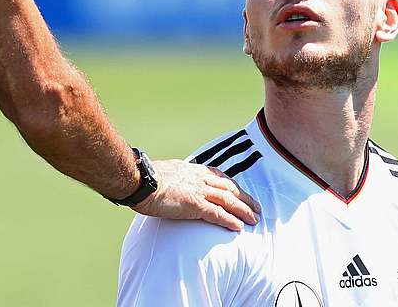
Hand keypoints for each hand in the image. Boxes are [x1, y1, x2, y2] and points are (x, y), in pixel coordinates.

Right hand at [132, 159, 260, 230]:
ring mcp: (198, 191)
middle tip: (257, 208)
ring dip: (243, 210)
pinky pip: (217, 214)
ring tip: (254, 219)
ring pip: (228, 201)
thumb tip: (174, 179)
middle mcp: (200, 178)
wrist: (140, 181)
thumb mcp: (166, 171)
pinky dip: (230, 220)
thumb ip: (176, 176)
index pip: (220, 177)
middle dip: (245, 198)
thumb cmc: (147, 178)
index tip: (241, 192)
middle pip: (230, 188)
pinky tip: (239, 227)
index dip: (233, 186)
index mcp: (193, 170)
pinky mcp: (195, 205)